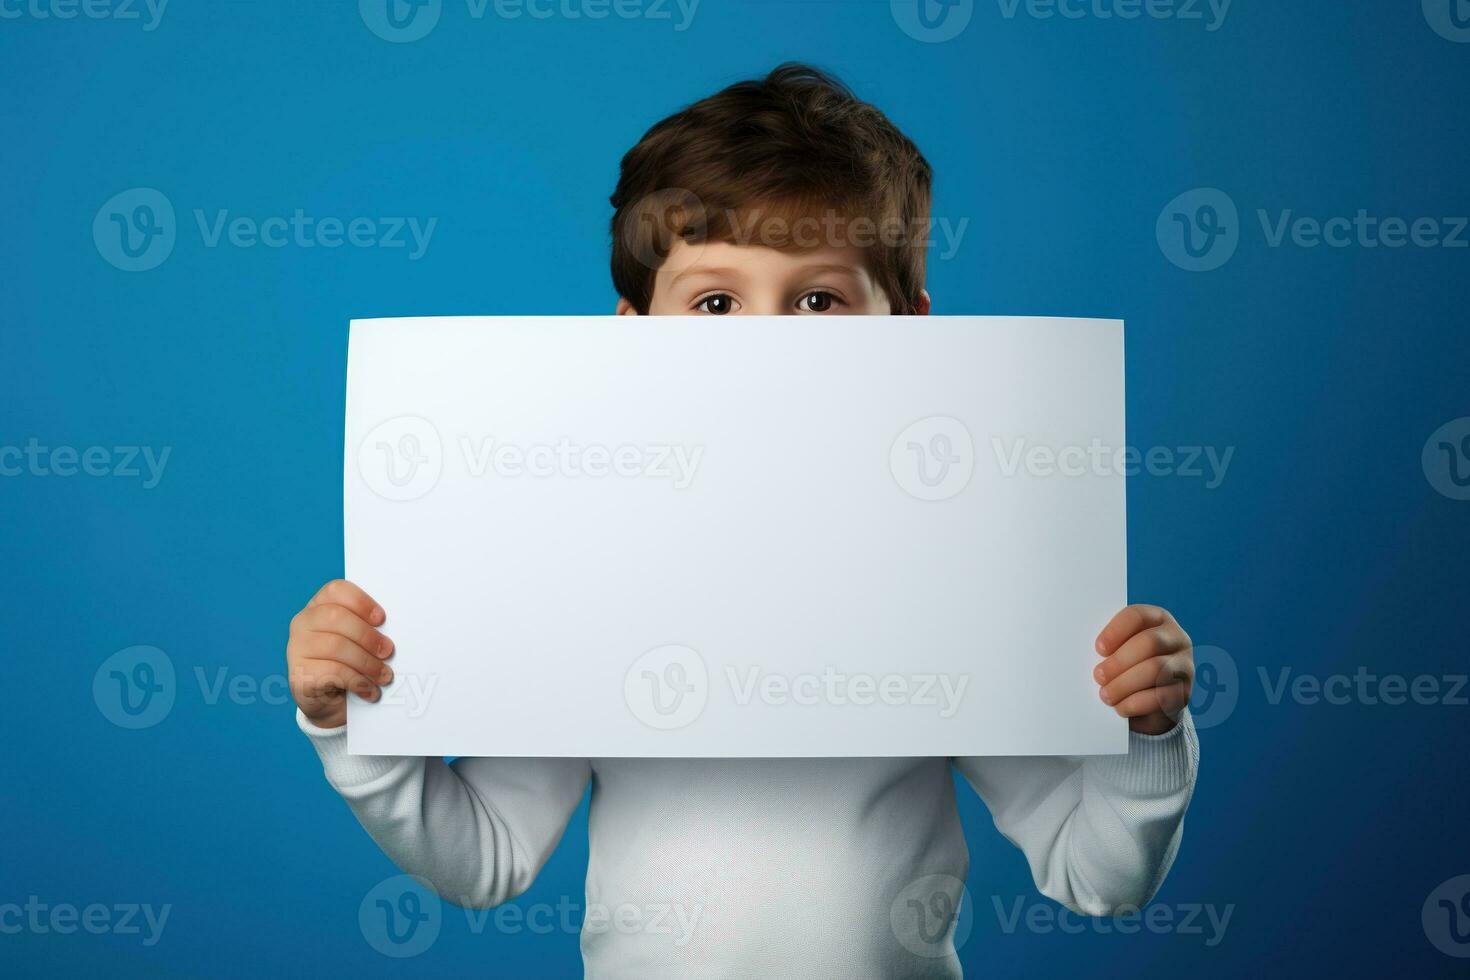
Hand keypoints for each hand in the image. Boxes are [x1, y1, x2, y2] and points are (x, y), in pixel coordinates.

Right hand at [286, 579, 394, 728]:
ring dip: (367, 663)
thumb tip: (390, 634)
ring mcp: (297, 648)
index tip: (381, 619)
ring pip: (336, 646)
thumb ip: (368, 629)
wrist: (328, 703)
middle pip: (336, 617)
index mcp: (319, 606)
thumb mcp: (358, 642)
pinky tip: (369, 690)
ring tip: (384, 676)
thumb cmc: (348, 665)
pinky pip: (332, 672)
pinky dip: (358, 681)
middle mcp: (303, 623)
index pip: (336, 590)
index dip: (361, 602)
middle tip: (388, 651)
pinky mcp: (299, 675)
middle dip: (368, 635)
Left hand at [1093, 604, 1193, 734]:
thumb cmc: (1127, 667)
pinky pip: (1162, 696)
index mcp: (1157, 619)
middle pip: (1149, 642)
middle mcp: (1177, 638)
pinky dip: (1136, 703)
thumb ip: (1110, 646)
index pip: (1137, 616)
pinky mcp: (1185, 692)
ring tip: (1105, 695)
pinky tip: (1120, 707)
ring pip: (1155, 669)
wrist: (1150, 702)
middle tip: (1098, 676)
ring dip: (1124, 684)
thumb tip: (1085, 652)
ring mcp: (1185, 665)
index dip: (1116, 631)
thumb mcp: (1119, 651)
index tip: (1098, 649)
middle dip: (1119, 661)